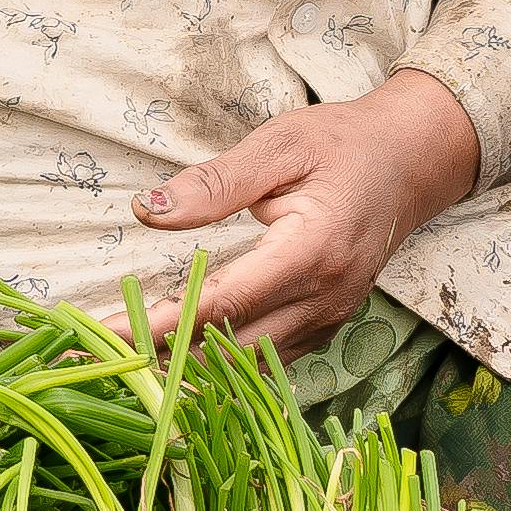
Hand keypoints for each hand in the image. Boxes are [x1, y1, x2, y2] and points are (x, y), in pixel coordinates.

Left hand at [131, 73, 482, 350]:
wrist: (411, 160)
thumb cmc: (343, 143)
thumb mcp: (278, 146)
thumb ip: (214, 183)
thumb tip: (149, 212)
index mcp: (311, 252)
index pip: (221, 304)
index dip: (159, 323)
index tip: (105, 334)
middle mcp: (325, 299)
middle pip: (232, 349)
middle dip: (163, 355)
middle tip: (99, 354)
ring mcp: (331, 319)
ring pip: (251, 366)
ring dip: (190, 367)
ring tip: (129, 360)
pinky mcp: (328, 325)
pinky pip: (271, 360)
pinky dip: (224, 364)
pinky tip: (182, 358)